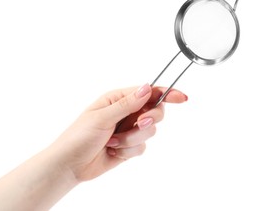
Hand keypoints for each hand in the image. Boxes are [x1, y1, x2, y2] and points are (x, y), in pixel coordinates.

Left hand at [51, 83, 186, 181]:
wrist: (70, 164)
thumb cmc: (79, 136)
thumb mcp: (102, 117)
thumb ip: (127, 104)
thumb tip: (147, 88)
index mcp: (118, 99)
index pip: (148, 93)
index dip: (167, 94)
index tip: (182, 98)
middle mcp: (126, 113)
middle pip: (155, 112)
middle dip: (148, 120)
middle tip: (138, 123)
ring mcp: (128, 130)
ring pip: (149, 132)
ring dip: (132, 139)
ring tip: (113, 141)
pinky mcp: (129, 146)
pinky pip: (142, 147)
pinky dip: (128, 150)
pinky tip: (113, 150)